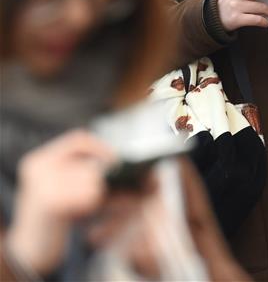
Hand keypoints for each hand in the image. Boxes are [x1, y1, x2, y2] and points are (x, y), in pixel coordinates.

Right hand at [7, 130, 116, 274]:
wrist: (28, 250)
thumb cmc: (52, 217)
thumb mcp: (58, 186)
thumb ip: (78, 169)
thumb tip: (116, 160)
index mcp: (39, 160)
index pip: (77, 139)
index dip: (100, 147)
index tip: (115, 160)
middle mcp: (38, 168)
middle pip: (89, 164)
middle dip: (103, 179)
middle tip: (110, 191)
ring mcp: (42, 184)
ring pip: (93, 179)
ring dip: (99, 195)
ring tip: (85, 207)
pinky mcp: (52, 202)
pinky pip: (90, 195)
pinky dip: (93, 205)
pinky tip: (79, 216)